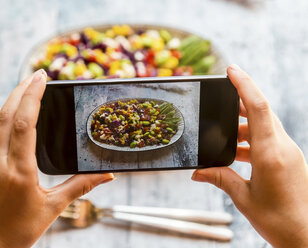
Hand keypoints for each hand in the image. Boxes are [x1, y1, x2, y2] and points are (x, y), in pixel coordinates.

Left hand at [0, 70, 113, 247]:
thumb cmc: (16, 232)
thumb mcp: (52, 208)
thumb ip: (80, 187)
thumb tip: (107, 176)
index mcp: (19, 170)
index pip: (23, 122)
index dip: (33, 96)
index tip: (42, 77)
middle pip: (7, 114)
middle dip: (21, 89)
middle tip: (38, 74)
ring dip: (14, 101)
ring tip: (30, 88)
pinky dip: (10, 119)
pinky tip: (21, 118)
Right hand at [192, 65, 307, 247]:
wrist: (307, 237)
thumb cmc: (279, 220)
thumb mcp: (243, 198)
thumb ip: (220, 178)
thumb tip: (197, 172)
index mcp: (270, 153)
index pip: (259, 107)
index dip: (245, 85)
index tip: (231, 70)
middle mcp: (283, 147)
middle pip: (262, 111)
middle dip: (240, 101)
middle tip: (220, 98)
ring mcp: (288, 152)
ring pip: (265, 125)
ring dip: (243, 125)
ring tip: (223, 135)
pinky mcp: (289, 159)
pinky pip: (269, 139)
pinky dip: (251, 140)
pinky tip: (236, 153)